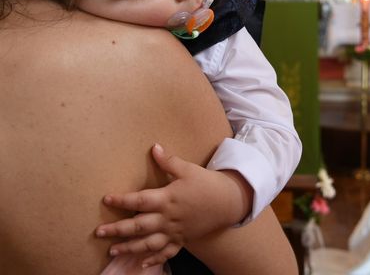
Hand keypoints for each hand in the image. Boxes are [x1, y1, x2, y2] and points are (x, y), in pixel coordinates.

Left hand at [95, 143, 252, 267]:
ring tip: (113, 250)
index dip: (122, 200)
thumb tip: (154, 147)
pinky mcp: (183, 239)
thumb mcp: (188, 169)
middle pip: (138, 226)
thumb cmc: (207, 183)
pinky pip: (167, 252)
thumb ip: (169, 161)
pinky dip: (154, 259)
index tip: (106, 199)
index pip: (139, 200)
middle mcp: (168, 218)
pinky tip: (142, 263)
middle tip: (99, 232)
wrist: (228, 201)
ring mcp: (175, 231)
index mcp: (167, 198)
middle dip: (117, 230)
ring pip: (148, 243)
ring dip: (129, 247)